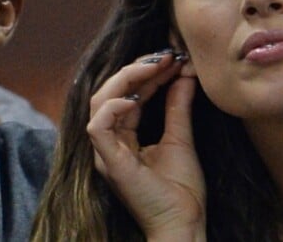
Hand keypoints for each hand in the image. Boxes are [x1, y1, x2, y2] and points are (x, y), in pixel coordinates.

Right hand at [87, 51, 205, 240]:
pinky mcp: (108, 160)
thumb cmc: (182, 191)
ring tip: (154, 66)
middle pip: (111, 91)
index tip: (172, 58)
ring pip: (100, 101)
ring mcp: (106, 150)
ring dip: (126, 79)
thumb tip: (185, 73)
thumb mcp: (181, 137)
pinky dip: (113, 106)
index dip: (147, 72)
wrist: (184, 226)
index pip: (128, 93)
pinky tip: (136, 97)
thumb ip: (178, 105)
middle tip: (165, 56)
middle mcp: (111, 139)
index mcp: (124, 135)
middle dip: (138, 69)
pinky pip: (97, 126)